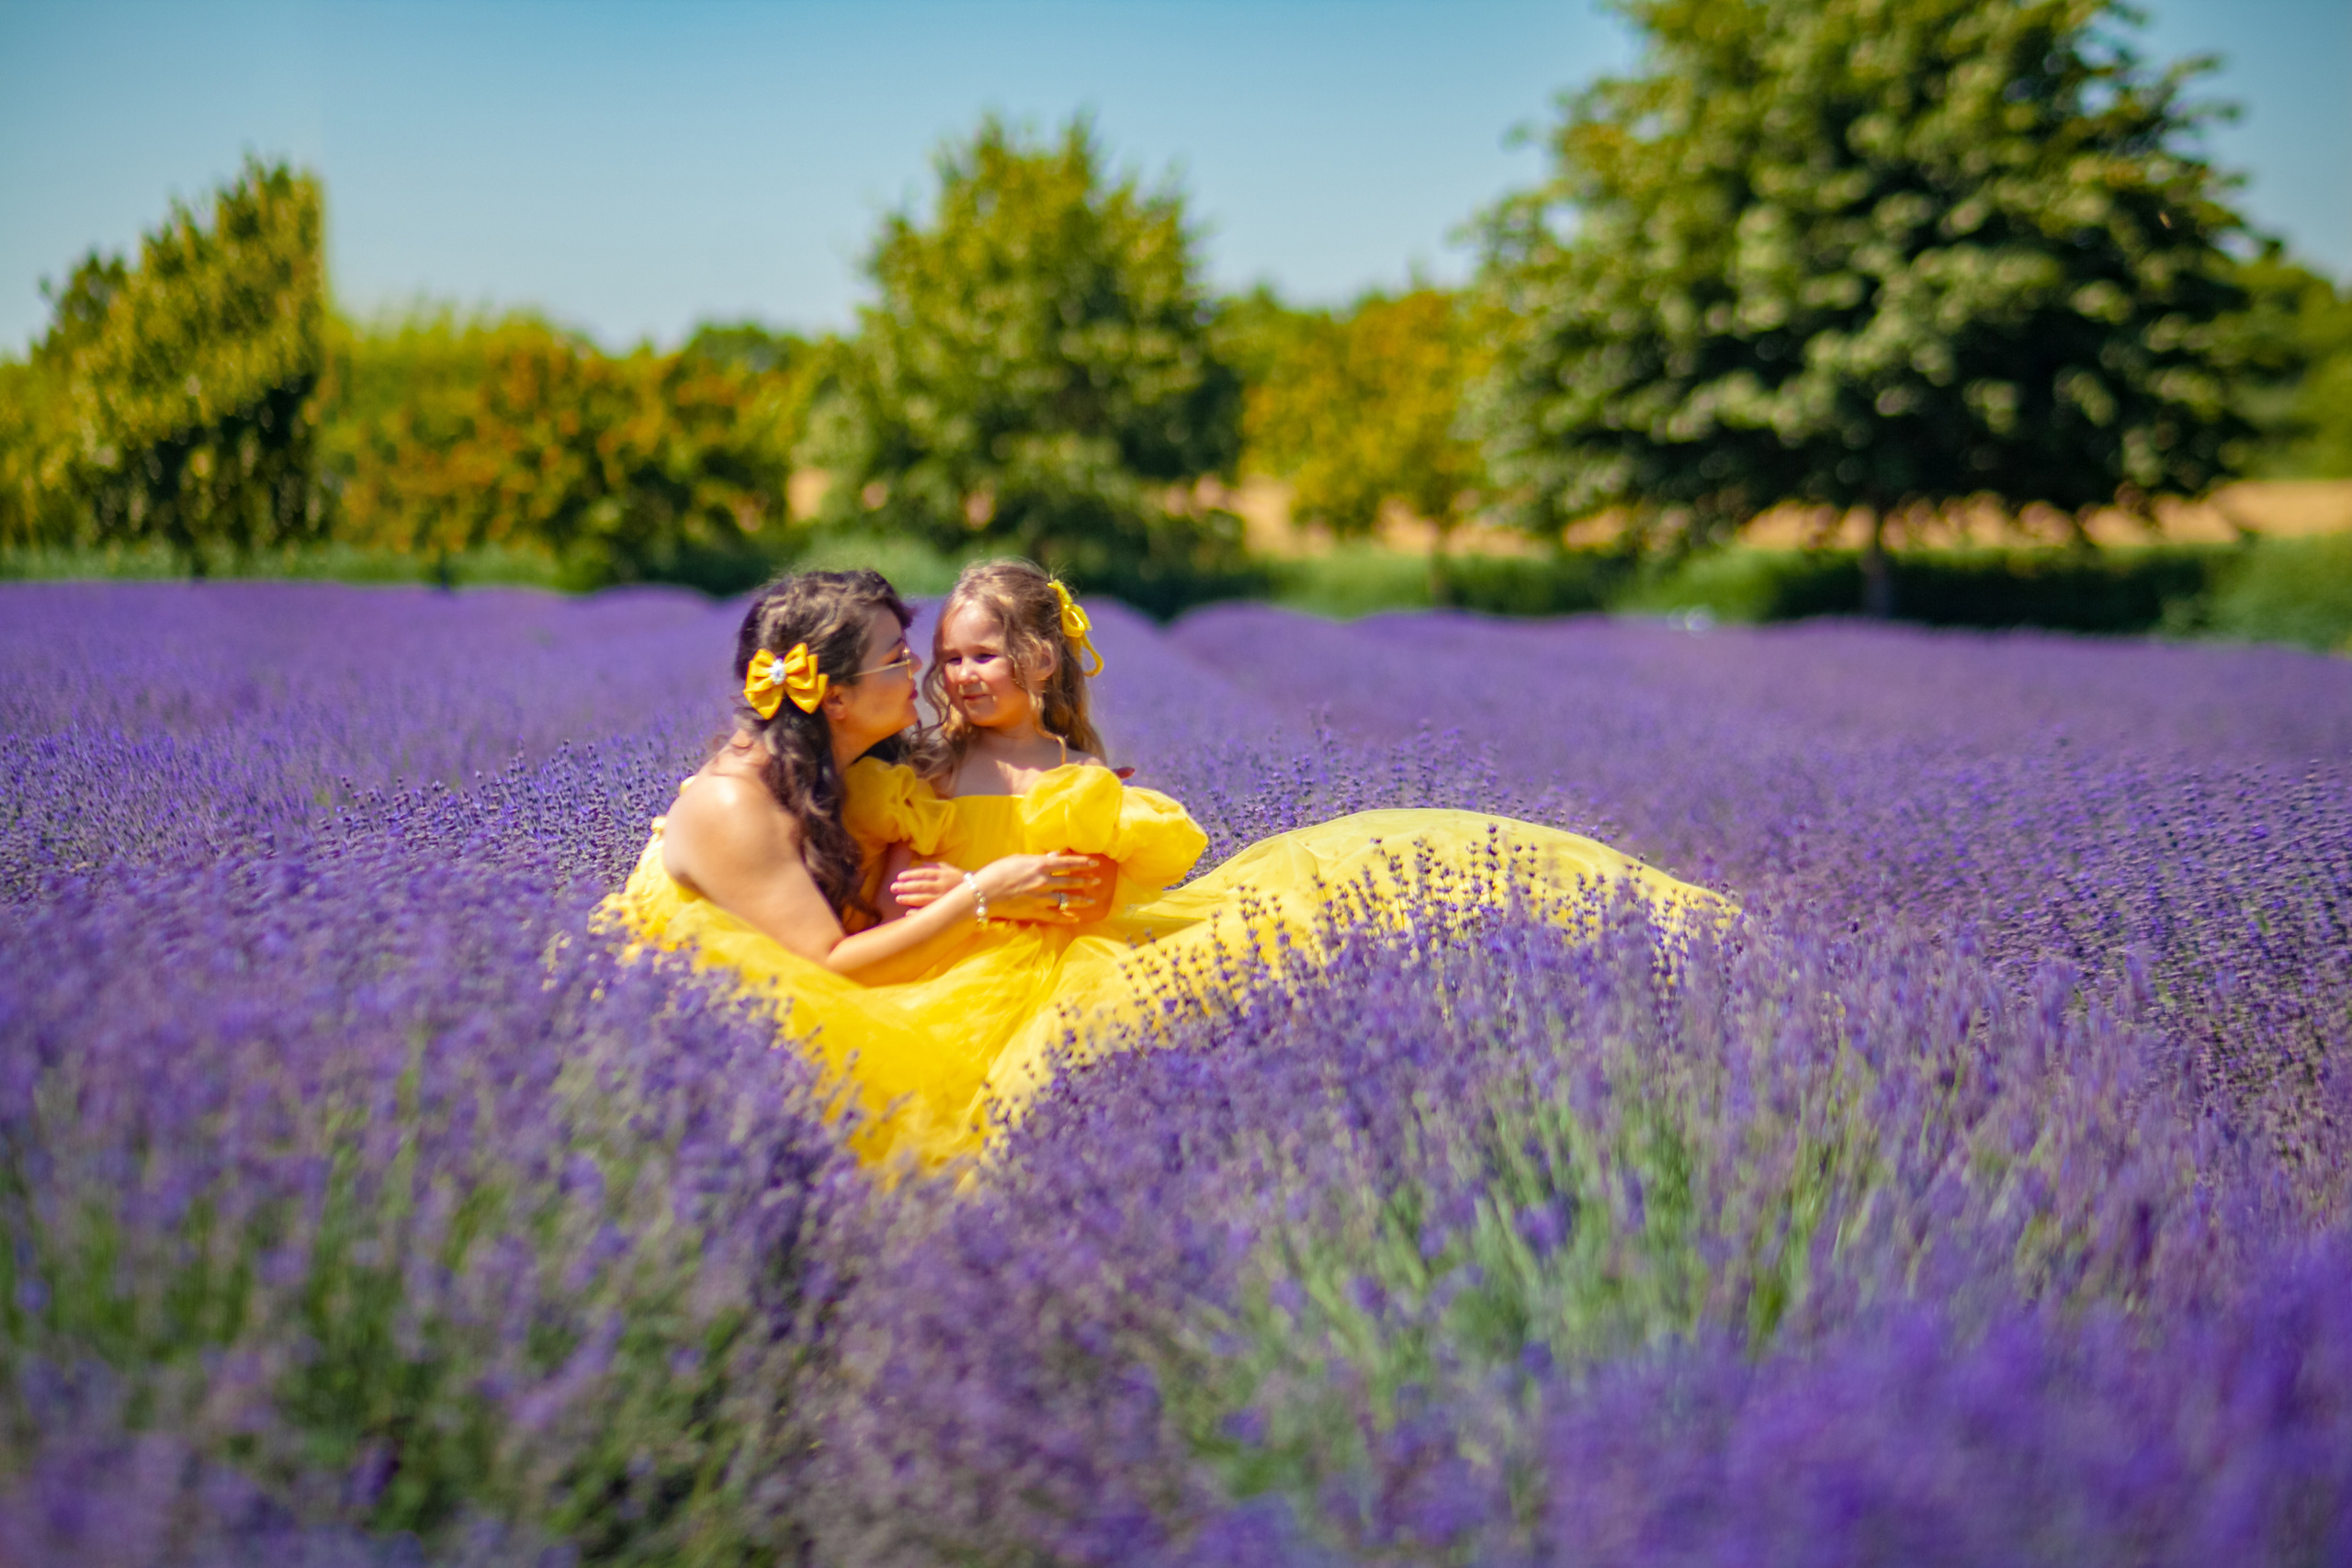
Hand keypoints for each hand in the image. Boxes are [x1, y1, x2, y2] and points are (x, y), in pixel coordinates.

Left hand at [887, 860, 964, 909]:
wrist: (978, 892)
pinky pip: (930, 912)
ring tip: (898, 899)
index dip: (910, 874)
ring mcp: (944, 898)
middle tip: (893, 888)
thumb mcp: (949, 869)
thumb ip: (935, 866)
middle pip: (921, 886)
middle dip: (906, 887)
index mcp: (943, 874)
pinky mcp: (945, 909)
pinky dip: (919, 913)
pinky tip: (908, 913)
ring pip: (924, 899)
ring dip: (909, 899)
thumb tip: (921, 863)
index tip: (899, 877)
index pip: (923, 873)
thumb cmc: (960, 879)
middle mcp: (943, 886)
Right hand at [974, 852, 1108, 923]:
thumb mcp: (1018, 859)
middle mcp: (1044, 881)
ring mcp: (1041, 898)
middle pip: (1071, 881)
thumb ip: (1039, 859)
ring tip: (1092, 901)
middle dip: (1086, 881)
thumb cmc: (997, 872)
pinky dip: (1066, 917)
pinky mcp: (1035, 912)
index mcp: (1040, 865)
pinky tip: (1076, 918)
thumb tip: (1056, 855)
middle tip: (1098, 881)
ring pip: (1067, 899)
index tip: (1095, 863)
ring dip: (1081, 900)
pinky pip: (1055, 916)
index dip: (1083, 863)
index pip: (1068, 863)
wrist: (983, 893)